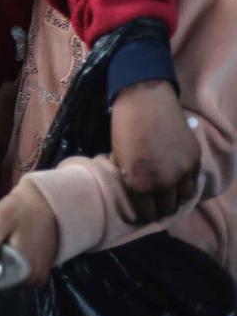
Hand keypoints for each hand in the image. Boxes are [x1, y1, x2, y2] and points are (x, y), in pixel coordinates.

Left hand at [0, 180, 58, 285]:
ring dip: (0, 263)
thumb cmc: (22, 210)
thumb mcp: (0, 220)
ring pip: (10, 276)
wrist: (46, 201)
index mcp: (26, 271)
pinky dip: (10, 262)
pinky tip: (7, 247)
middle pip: (4, 281)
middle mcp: (34, 279)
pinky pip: (18, 272)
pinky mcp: (40, 269)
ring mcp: (39, 275)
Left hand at [111, 80, 199, 224]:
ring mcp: (183, 171)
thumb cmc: (124, 127)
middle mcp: (164, 183)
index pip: (146, 214)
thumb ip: (131, 180)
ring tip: (167, 192)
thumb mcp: (119, 159)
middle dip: (159, 209)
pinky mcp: (195, 159)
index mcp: (139, 184)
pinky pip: (194, 181)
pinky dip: (186, 183)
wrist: (145, 100)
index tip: (141, 211)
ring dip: (175, 197)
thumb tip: (138, 194)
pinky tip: (177, 178)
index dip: (142, 214)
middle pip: (167, 210)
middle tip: (154, 203)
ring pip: (184, 198)